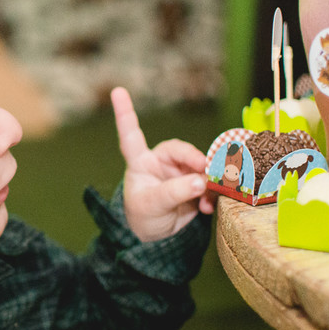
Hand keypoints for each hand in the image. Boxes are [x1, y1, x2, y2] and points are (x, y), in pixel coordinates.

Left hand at [112, 87, 215, 241]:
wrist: (157, 238)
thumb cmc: (145, 216)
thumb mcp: (153, 204)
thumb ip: (175, 191)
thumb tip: (201, 180)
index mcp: (140, 162)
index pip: (131, 135)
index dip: (125, 114)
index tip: (116, 91)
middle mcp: (161, 162)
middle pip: (181, 151)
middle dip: (195, 159)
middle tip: (205, 171)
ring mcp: (180, 172)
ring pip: (200, 167)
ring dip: (208, 180)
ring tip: (206, 196)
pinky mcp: (195, 184)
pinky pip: (209, 182)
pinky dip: (212, 194)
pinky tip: (208, 207)